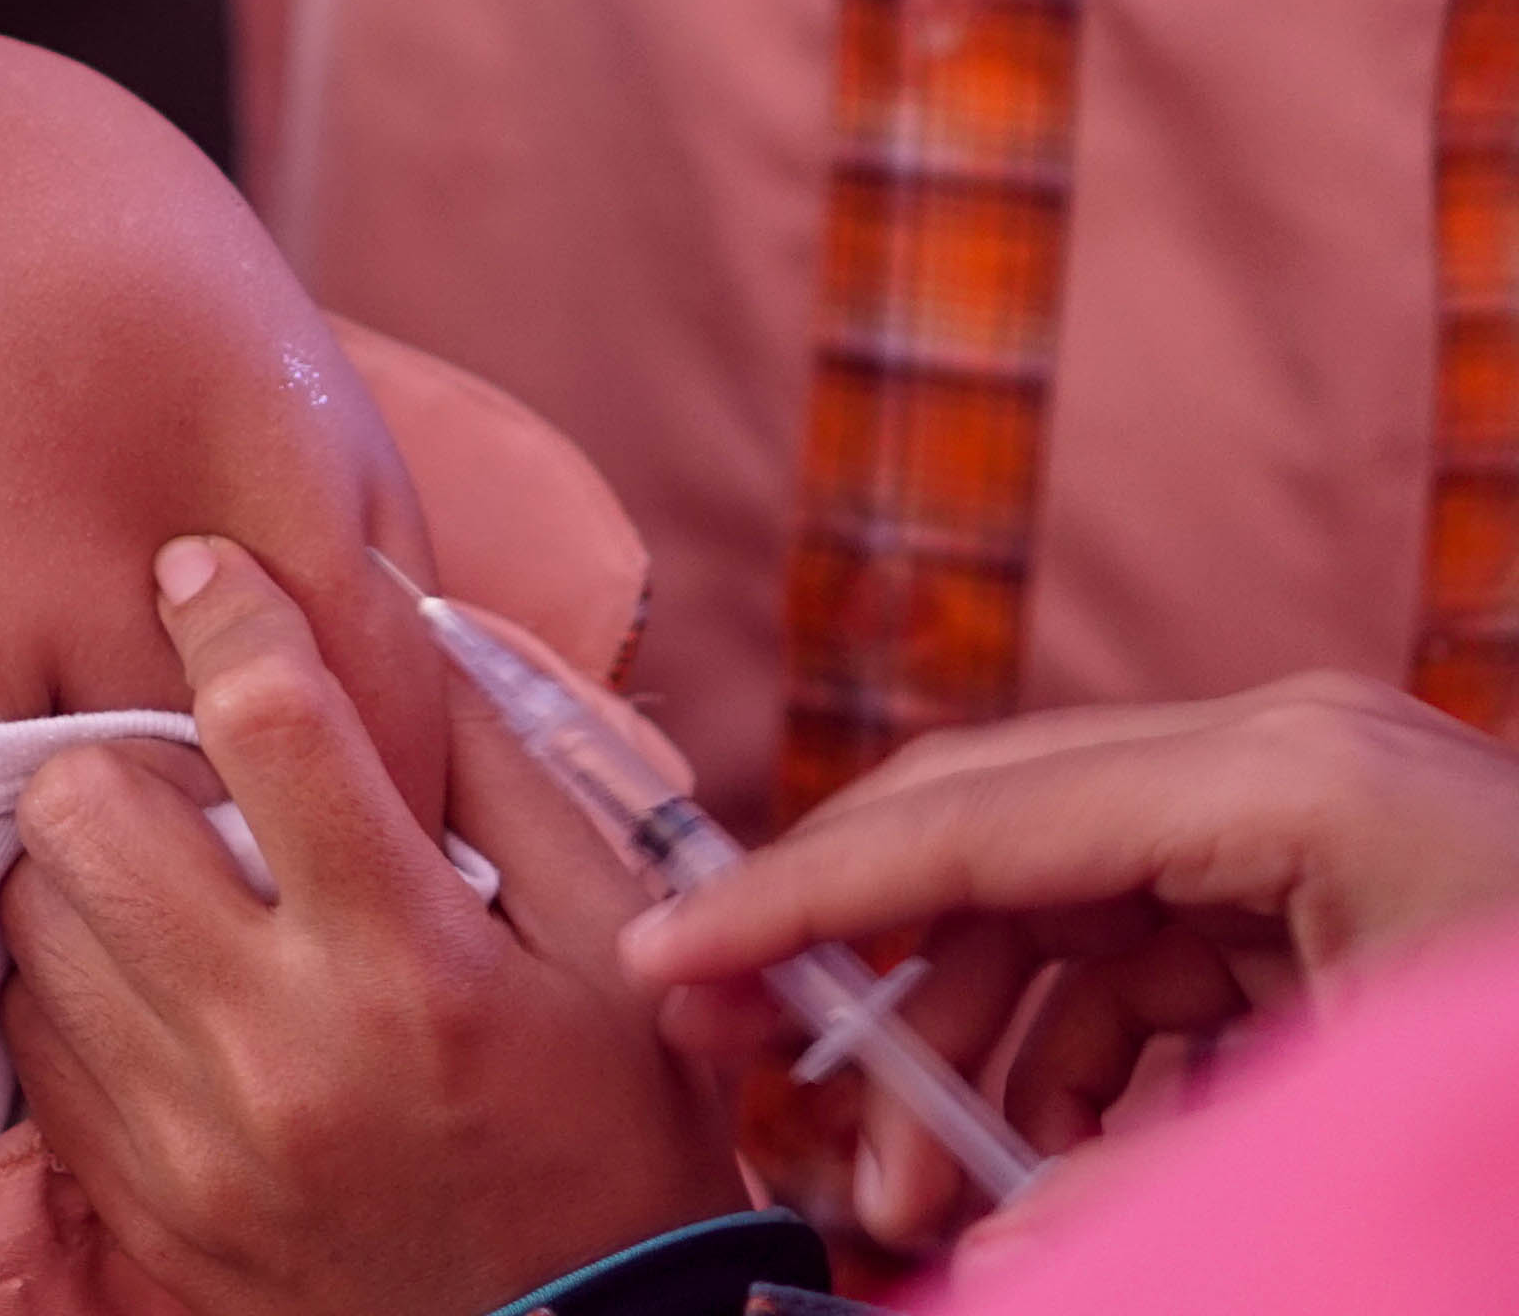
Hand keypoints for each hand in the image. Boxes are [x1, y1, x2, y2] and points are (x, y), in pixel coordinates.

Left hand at [0, 537, 747, 1315]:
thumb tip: (394, 607)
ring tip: (181, 879)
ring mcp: (189, 1136)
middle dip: (129, 754)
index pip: (269, 723)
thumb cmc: (611, 1131)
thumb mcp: (619, 944)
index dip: (227, 611)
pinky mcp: (136, 1195)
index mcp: (415, 966)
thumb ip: (507, 767)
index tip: (205, 571)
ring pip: (32, 906)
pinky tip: (162, 977)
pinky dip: (78, 976)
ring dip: (93, 863)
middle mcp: (281, 1049)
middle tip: (196, 777)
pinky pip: (29, 1026)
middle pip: (84, 805)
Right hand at [622, 673, 1518, 1250]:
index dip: (796, 902)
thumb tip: (980, 1251)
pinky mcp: (1344, 888)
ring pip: (1061, 911)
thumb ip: (1128, 1184)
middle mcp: (1283, 758)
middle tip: (759, 1097)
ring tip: (912, 1196)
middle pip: (991, 839)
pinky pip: (1153, 960)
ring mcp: (1319, 815)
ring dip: (972, 1052)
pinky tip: (1046, 1178)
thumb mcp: (1344, 1144)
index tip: (665, 962)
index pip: (968, 819)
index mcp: (1281, 777)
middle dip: (867, 981)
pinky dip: (1082, 1068)